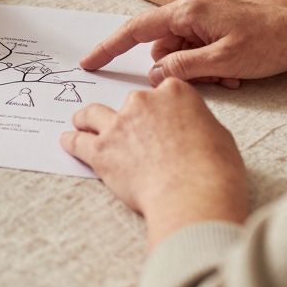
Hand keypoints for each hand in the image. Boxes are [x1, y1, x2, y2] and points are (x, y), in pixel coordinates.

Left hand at [61, 78, 247, 243]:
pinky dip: (71, 141)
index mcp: (175, 93)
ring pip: (93, 114)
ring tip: (81, 123)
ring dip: (87, 120)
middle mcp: (143, 102)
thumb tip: (192, 131)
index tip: (160, 118)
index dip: (162, 108)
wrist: (192, 195)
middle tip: (133, 135)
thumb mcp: (219, 136)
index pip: (165, 91)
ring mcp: (119, 125)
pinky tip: (67, 141)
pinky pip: (78, 141)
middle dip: (131, 117)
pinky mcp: (102, 150)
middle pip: (131, 103)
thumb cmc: (214, 170)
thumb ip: (197, 125)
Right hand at [81, 0, 286, 86]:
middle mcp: (191, 6)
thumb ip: (181, 68)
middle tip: (212, 79)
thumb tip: (154, 74)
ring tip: (229, 76)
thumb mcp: (221, 62)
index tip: (89, 62)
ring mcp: (204, 14)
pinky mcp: (216, 24)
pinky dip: (209, 64)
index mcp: (187, 10)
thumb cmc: (268, 45)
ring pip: (180, 51)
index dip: (109, 47)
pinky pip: (197, 48)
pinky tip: (234, 71)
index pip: (135, 30)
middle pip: (161, 46)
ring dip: (197, 69)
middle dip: (176, 69)